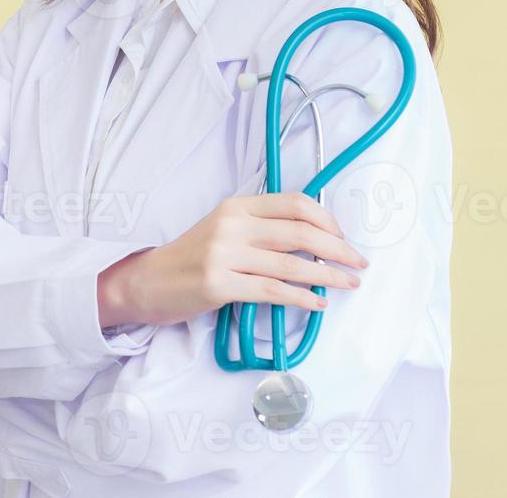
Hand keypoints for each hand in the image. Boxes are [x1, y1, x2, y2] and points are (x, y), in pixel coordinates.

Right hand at [96, 193, 369, 328]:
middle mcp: (231, 225)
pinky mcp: (218, 285)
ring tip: (349, 283)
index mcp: (236, 206)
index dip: (327, 219)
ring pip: (291, 263)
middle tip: (359, 262)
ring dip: (328, 276)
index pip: (294, 203)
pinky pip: (272, 291)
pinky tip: (318, 303)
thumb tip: (313, 237)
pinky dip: (301, 297)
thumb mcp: (224, 229)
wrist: (147, 281)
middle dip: (338, 248)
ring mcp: (223, 254)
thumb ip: (260, 228)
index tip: (343, 237)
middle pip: (300, 232)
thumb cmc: (191, 258)